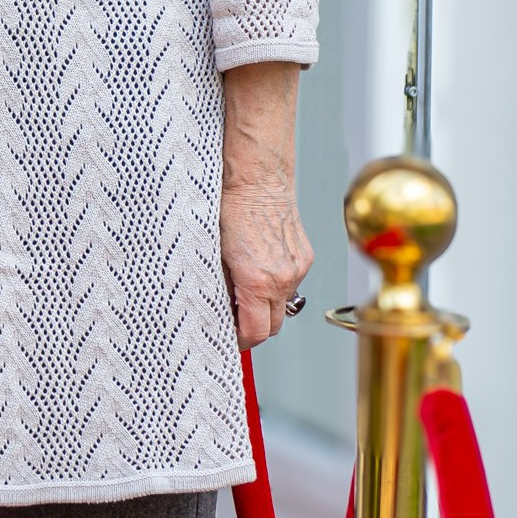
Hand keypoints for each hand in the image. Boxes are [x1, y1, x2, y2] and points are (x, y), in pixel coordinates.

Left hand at [220, 58, 311, 348]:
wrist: (256, 176)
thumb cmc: (227, 207)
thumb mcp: (212, 253)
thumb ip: (218, 286)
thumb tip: (214, 308)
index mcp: (257, 281)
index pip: (254, 333)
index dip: (238, 341)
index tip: (226, 338)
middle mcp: (283, 278)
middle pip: (272, 326)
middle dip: (253, 328)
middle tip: (232, 321)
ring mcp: (297, 267)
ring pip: (283, 305)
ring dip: (265, 306)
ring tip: (242, 293)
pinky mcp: (304, 256)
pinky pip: (290, 283)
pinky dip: (275, 284)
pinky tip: (258, 269)